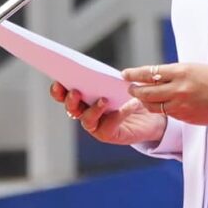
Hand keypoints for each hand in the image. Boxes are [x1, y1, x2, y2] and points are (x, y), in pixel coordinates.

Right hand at [50, 83, 168, 144]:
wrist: (149, 114)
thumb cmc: (131, 95)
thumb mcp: (120, 82)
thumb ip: (108, 78)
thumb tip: (102, 72)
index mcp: (83, 97)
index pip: (63, 94)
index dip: (58, 90)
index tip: (59, 81)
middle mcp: (85, 112)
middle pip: (71, 108)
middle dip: (70, 100)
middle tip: (76, 91)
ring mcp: (96, 125)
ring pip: (86, 120)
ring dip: (92, 110)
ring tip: (104, 100)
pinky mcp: (109, 135)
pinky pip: (108, 127)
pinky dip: (117, 116)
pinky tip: (128, 106)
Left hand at [120, 63, 207, 125]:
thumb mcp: (193, 68)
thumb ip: (173, 73)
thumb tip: (152, 77)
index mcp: (181, 71)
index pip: (149, 73)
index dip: (134, 74)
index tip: (125, 74)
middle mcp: (179, 88)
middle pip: (146, 92)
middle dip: (135, 90)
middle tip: (130, 88)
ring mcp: (182, 105)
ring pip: (153, 106)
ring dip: (144, 102)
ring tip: (140, 98)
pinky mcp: (185, 117)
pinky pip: (167, 114)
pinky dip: (161, 109)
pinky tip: (159, 105)